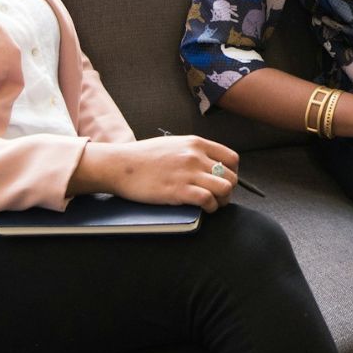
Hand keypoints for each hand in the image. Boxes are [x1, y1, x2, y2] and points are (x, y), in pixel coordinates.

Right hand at [71, 135, 238, 211]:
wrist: (120, 165)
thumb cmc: (143, 157)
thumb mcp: (174, 144)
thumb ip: (194, 151)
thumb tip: (210, 164)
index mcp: (196, 143)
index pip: (231, 158)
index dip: (232, 173)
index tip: (224, 181)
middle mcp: (195, 156)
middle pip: (231, 176)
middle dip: (229, 189)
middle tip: (218, 197)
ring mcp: (188, 173)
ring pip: (225, 188)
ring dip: (222, 200)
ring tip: (213, 204)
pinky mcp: (179, 191)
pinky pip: (208, 200)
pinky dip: (211, 207)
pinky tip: (204, 209)